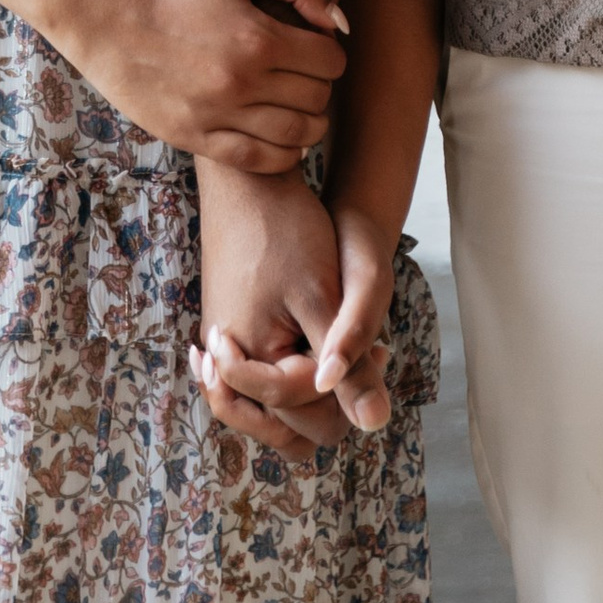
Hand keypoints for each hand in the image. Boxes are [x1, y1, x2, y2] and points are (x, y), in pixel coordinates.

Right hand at [55, 0, 346, 167]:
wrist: (106, 14)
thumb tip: (338, 23)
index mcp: (258, 38)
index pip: (329, 62)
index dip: (331, 52)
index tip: (316, 46)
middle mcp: (241, 83)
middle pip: (317, 100)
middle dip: (321, 85)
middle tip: (306, 73)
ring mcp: (216, 115)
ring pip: (296, 136)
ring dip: (310, 122)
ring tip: (300, 105)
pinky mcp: (194, 138)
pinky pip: (258, 160)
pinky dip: (284, 154)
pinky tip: (284, 137)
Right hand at [193, 167, 395, 453]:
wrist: (250, 179)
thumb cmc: (286, 232)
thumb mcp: (323, 302)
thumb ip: (346, 369)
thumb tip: (376, 423)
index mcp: (247, 361)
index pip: (301, 414)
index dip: (344, 388)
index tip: (376, 348)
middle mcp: (226, 362)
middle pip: (282, 420)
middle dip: (324, 398)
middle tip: (365, 353)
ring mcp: (226, 345)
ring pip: (272, 400)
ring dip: (309, 384)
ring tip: (344, 346)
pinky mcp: (231, 328)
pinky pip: (263, 370)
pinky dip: (293, 364)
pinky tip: (320, 336)